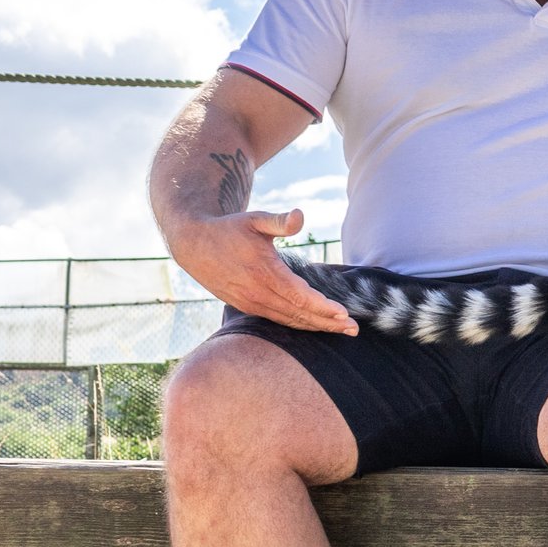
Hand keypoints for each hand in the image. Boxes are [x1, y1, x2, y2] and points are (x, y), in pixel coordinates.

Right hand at [168, 208, 357, 334]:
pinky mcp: (247, 306)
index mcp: (264, 272)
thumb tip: (300, 215)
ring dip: (316, 327)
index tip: (344, 314)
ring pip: (289, 320)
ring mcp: (251, 303)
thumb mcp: (254, 219)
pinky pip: (277, 320)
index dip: (322, 307)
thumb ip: (279, 220)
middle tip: (353, 330)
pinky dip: (298, 324)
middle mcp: (258, 293)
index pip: (299, 296)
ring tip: (341, 331)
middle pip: (298, 314)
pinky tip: (315, 325)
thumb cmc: (229, 228)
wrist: (194, 244)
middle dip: (327, 323)